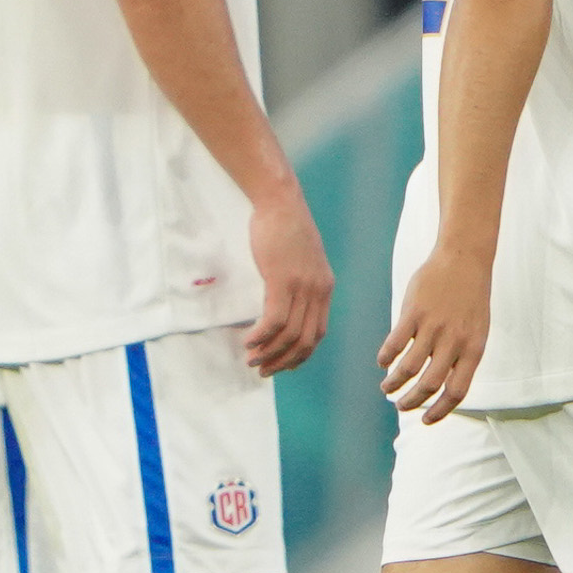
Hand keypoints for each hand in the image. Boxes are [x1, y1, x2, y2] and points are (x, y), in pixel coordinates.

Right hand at [242, 184, 334, 375]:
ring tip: (251, 360)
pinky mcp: (282, 280)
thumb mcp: (302, 260)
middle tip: (263, 370)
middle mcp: (317, 291)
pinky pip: (273, 320)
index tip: (283, 365)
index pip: (318, 333)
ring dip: (269, 352)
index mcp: (324, 287)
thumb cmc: (285, 227)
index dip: (300, 355)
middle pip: (305, 340)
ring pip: (289, 334)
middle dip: (283, 361)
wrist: (280, 202)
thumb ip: (301, 283)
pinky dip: (260, 336)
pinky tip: (248, 341)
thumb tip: (287, 302)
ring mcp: (301, 286)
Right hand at [376, 249, 489, 422]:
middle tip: (400, 406)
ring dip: (394, 383)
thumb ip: (462, 357)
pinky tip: (382, 362)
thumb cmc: (470, 298)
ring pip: (408, 367)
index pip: (456, 391)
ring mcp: (433, 327)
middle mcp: (454, 342)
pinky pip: (395, 343)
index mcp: (473, 349)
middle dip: (412, 401)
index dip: (440, 411)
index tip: (425, 420)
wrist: (465, 259)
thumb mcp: (476, 330)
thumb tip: (442, 386)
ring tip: (387, 388)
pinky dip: (386, 357)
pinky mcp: (413, 312)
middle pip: (430, 384)